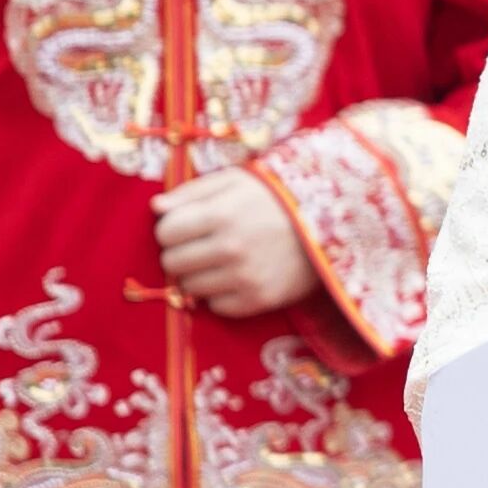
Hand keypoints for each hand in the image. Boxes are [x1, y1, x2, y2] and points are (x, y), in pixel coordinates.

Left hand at [153, 167, 317, 315]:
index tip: (186, 227)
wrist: (331, 224)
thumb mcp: (236, 180)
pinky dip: (220, 294)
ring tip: (219, 261)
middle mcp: (231, 248)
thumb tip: (156, 208)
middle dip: (180, 253)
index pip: (166, 232)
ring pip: (191, 287)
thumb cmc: (276, 198)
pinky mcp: (260, 300)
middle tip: (200, 246)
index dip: (171, 229)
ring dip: (199, 275)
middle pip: (173, 263)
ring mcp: (245, 277)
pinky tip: (236, 277)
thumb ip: (193, 192)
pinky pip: (217, 306)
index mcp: (221, 213)